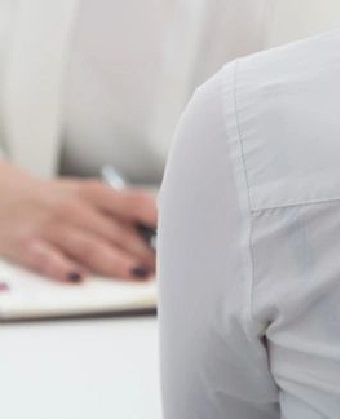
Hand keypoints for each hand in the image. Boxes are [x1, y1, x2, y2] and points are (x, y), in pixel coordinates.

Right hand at [0, 161, 156, 282]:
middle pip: (116, 231)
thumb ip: (117, 211)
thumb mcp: (86, 196)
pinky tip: (77, 279)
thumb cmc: (51, 199)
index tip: (180, 236)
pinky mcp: (26, 243)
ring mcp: (51, 226)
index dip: (159, 220)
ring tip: (137, 275)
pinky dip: (61, 268)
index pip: (135, 203)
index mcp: (95, 194)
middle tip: (168, 269)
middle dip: (144, 251)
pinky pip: (45, 257)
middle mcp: (76, 208)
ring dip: (115, 261)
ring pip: (89, 245)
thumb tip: (157, 228)